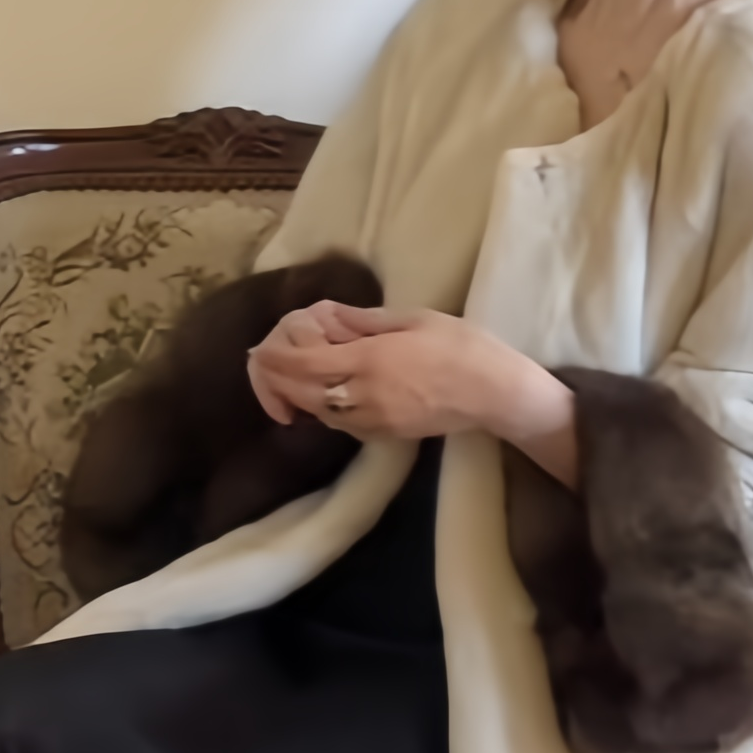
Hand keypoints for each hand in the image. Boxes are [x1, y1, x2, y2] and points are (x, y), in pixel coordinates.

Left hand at [247, 302, 577, 477]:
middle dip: (275, 380)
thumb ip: (364, 320)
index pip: (303, 364)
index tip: (259, 349)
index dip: (275, 358)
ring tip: (287, 376)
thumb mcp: (412, 318)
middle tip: (264, 363)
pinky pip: (338, 423)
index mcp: (368, 361)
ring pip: (316, 412)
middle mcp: (362, 396)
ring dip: (295, 395)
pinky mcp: (382, 436)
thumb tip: (327, 317)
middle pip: (301, 393)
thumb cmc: (459, 345)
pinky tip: (321, 393)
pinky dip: (319, 408)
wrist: (493, 392)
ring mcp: (371, 421)